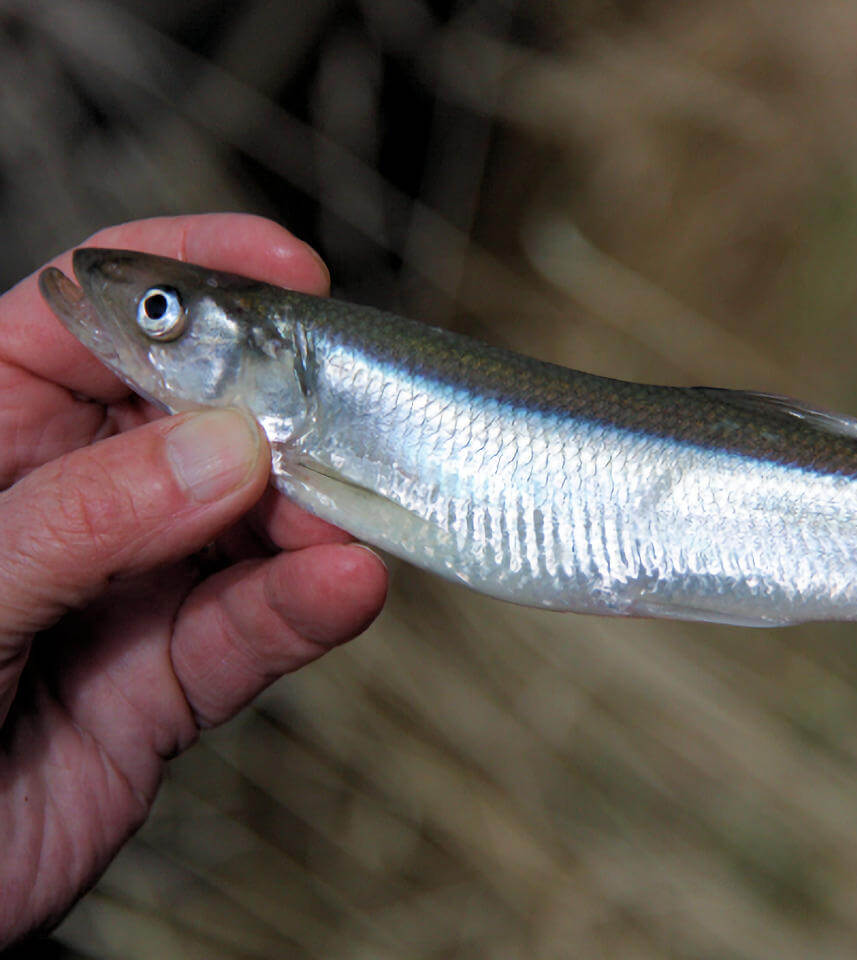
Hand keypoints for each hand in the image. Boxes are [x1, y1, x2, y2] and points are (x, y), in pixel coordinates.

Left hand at [0, 215, 387, 945]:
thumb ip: (82, 519)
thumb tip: (220, 452)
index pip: (88, 315)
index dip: (188, 277)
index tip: (286, 272)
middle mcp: (64, 501)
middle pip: (192, 418)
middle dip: (273, 413)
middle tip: (338, 423)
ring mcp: (121, 589)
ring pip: (241, 526)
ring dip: (306, 517)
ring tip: (346, 519)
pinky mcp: (164, 683)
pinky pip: (248, 631)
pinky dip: (303, 609)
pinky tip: (344, 586)